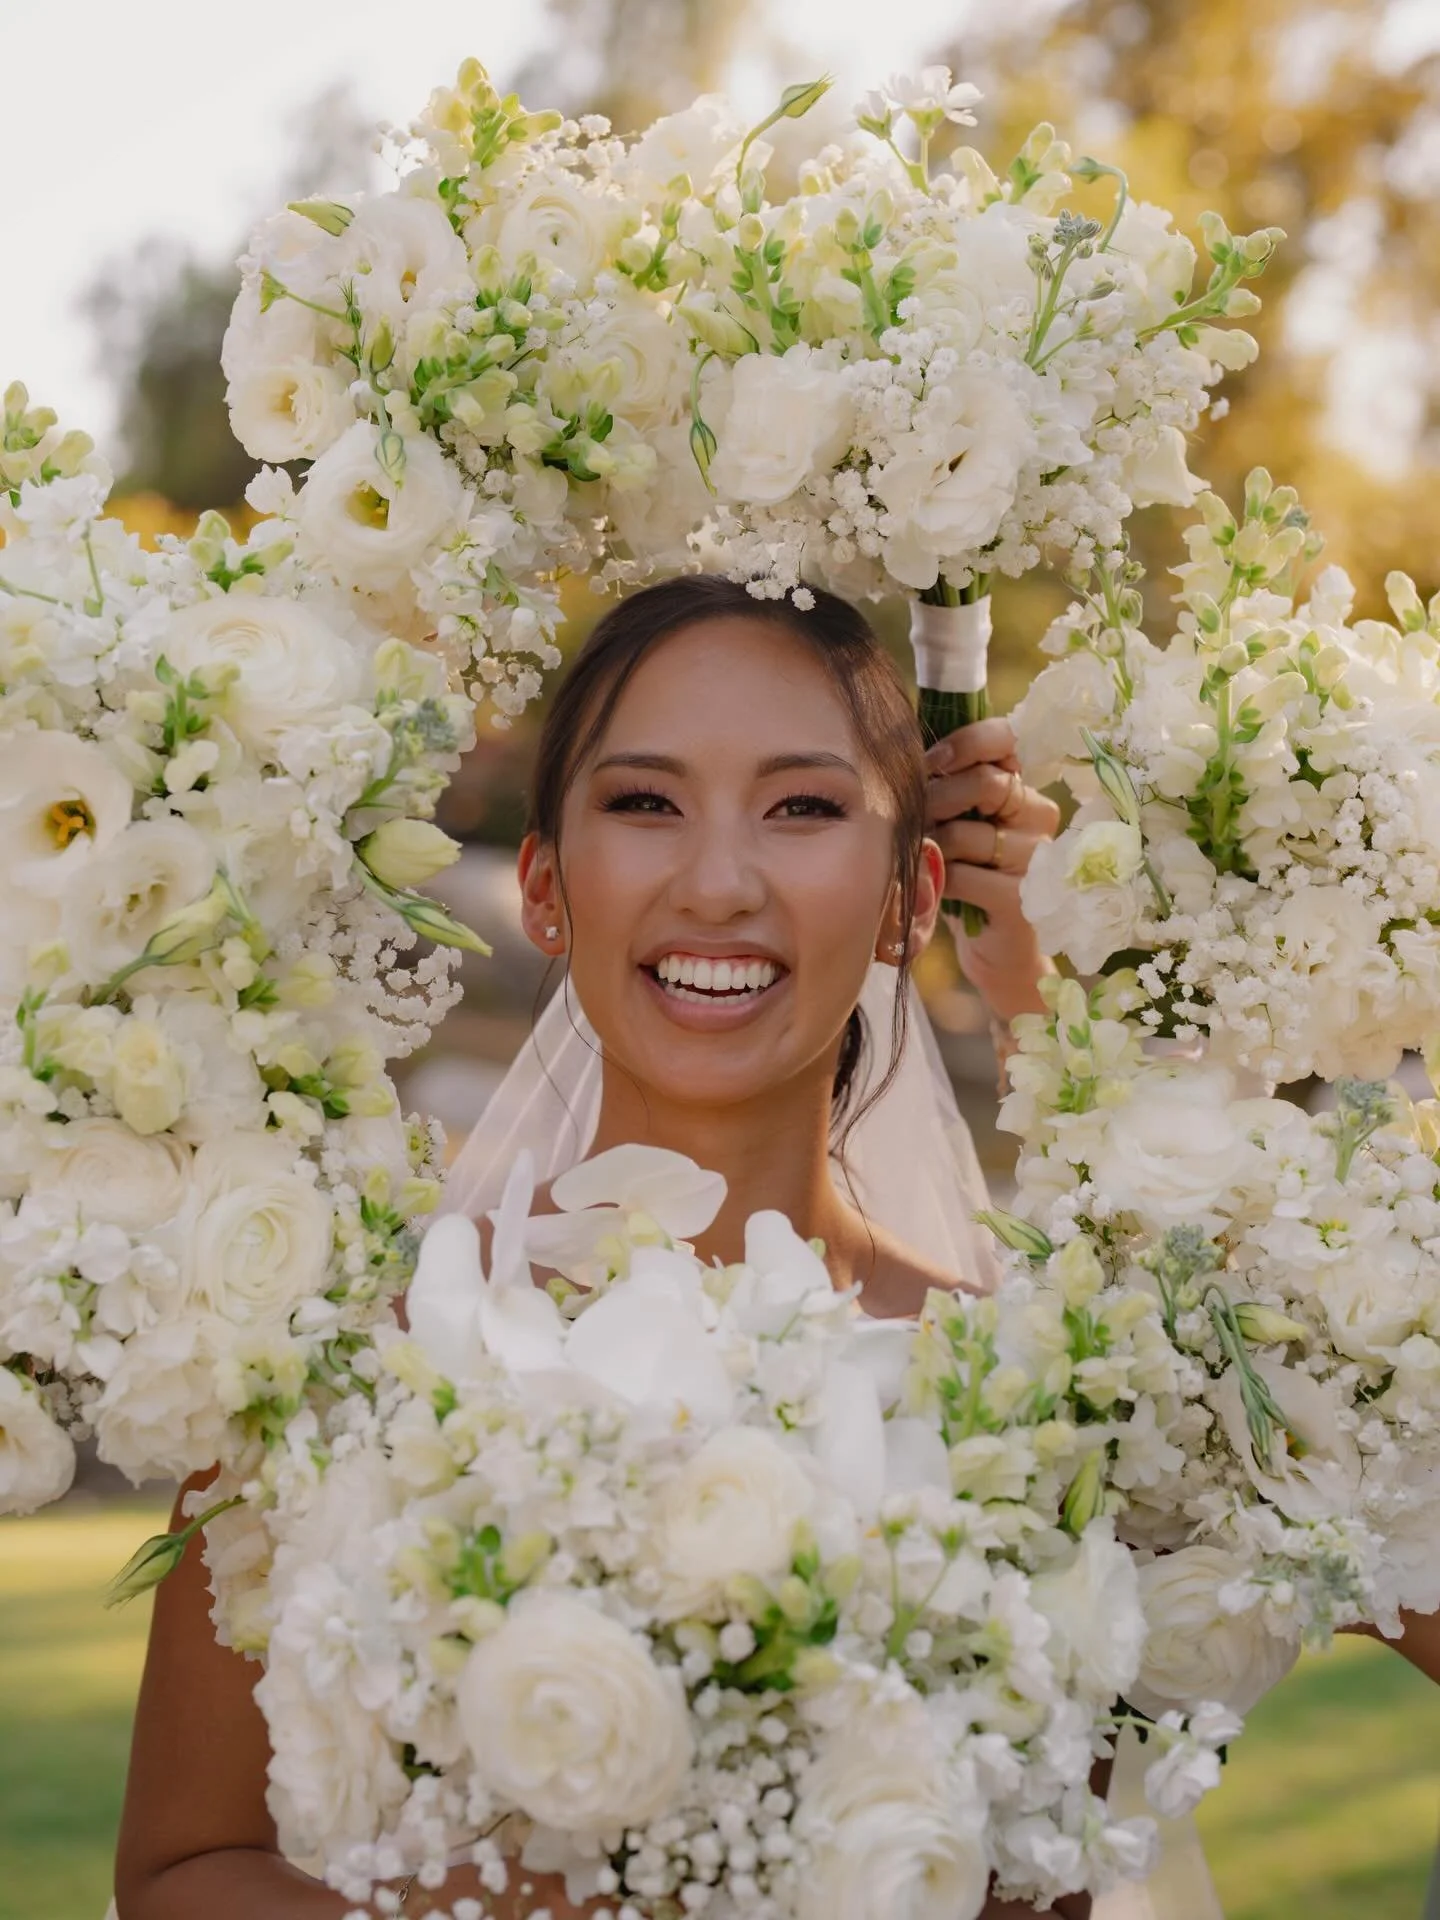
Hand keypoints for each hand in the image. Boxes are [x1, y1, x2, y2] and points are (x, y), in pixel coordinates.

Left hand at [925, 716, 1058, 1022]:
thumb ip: (945, 789)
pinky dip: (936, 884)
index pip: (1004, 739)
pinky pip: (959, 876)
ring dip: (929, 848)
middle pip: (982, 783)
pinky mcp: (1021, 898)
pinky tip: (935, 892)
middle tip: (916, 822)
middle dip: (934, 801)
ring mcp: (1035, 858)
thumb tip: (904, 758)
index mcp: (1023, 789)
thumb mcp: (956, 825)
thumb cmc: (967, 878)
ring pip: (963, 834)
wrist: (995, 950)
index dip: (962, 744)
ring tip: (924, 863)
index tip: (931, 763)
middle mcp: (1039, 816)